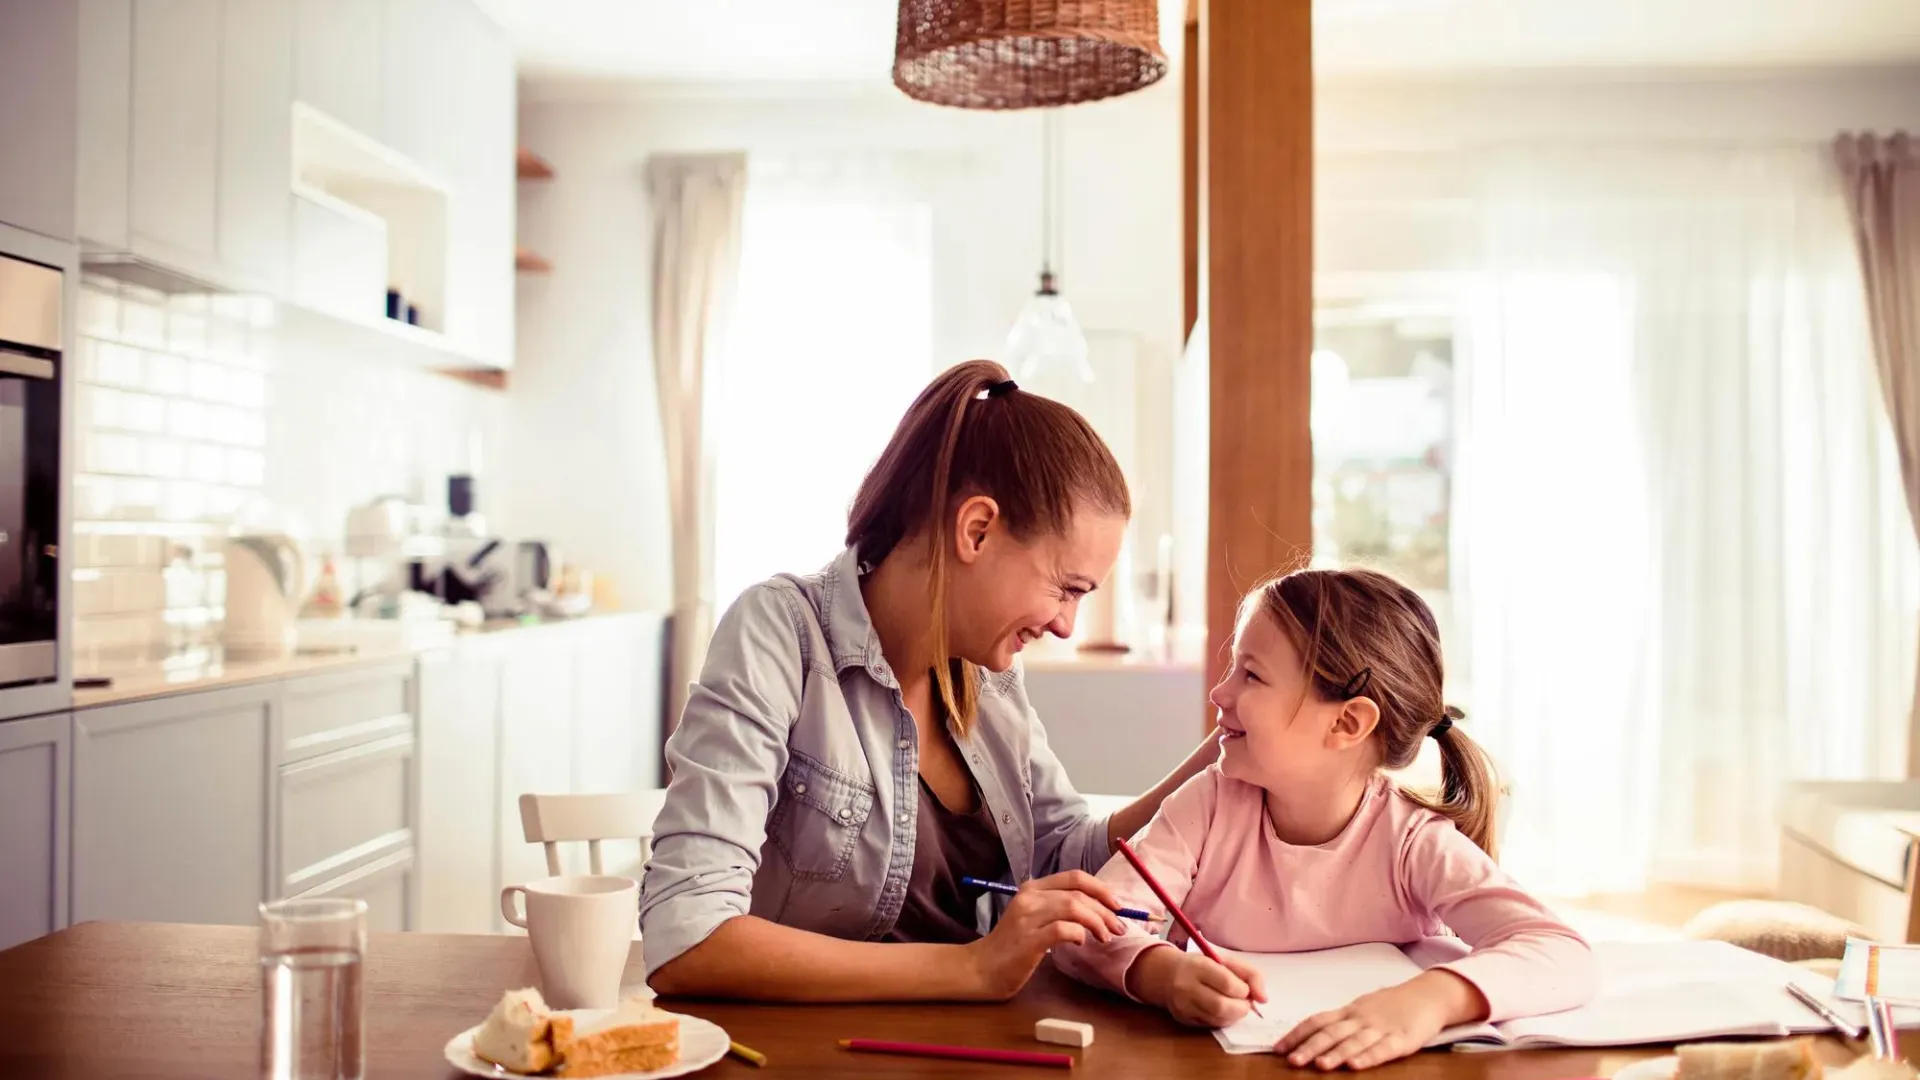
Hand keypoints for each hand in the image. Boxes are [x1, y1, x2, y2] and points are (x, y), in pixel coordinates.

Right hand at [963, 871, 1127, 1000]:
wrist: (981, 969)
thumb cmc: (1012, 946)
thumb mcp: (1034, 917)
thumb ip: (1059, 908)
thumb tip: (1100, 910)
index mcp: (1033, 888)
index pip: (1075, 877)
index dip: (1101, 889)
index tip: (1117, 906)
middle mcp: (1030, 897)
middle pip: (1078, 894)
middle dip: (1105, 910)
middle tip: (1118, 928)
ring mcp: (1027, 917)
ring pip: (1073, 908)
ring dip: (1096, 922)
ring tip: (1104, 937)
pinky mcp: (1028, 940)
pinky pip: (1062, 929)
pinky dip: (1078, 934)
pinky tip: (1081, 943)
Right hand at [1130, 946, 1268, 1027]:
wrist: (1167, 975)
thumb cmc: (1202, 966)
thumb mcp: (1226, 961)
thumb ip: (1250, 975)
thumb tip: (1264, 999)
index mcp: (1199, 966)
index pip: (1227, 983)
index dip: (1243, 990)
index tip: (1244, 989)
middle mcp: (1187, 987)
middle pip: (1222, 1006)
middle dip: (1241, 1008)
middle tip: (1245, 1003)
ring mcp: (1183, 1006)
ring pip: (1217, 1019)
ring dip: (1234, 1016)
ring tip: (1234, 1006)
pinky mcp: (1183, 1020)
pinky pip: (1211, 1026)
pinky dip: (1223, 1020)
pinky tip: (1222, 1011)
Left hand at [1276, 971, 1483, 1070]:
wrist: (1428, 995)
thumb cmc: (1392, 1004)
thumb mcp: (1362, 1008)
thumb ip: (1340, 1021)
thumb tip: (1310, 1033)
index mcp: (1349, 1011)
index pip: (1317, 1021)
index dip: (1297, 1034)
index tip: (1278, 1048)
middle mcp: (1361, 1019)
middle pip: (1331, 1033)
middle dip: (1309, 1047)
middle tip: (1292, 1060)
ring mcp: (1381, 1029)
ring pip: (1354, 1042)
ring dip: (1335, 1054)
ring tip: (1320, 1066)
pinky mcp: (1402, 1039)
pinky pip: (1383, 1049)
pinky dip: (1368, 1057)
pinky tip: (1355, 1066)